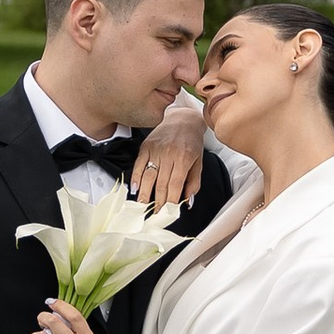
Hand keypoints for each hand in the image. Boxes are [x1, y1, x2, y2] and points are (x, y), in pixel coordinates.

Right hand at [129, 99, 206, 213]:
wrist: (183, 118)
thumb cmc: (192, 141)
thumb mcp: (199, 161)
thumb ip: (194, 182)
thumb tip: (188, 201)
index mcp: (184, 158)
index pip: (175, 185)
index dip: (170, 201)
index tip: (168, 213)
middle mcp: (169, 154)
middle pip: (161, 183)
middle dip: (157, 202)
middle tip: (154, 215)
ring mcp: (156, 149)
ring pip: (148, 176)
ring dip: (144, 194)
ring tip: (141, 207)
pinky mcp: (146, 146)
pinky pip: (138, 164)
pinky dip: (135, 177)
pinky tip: (134, 189)